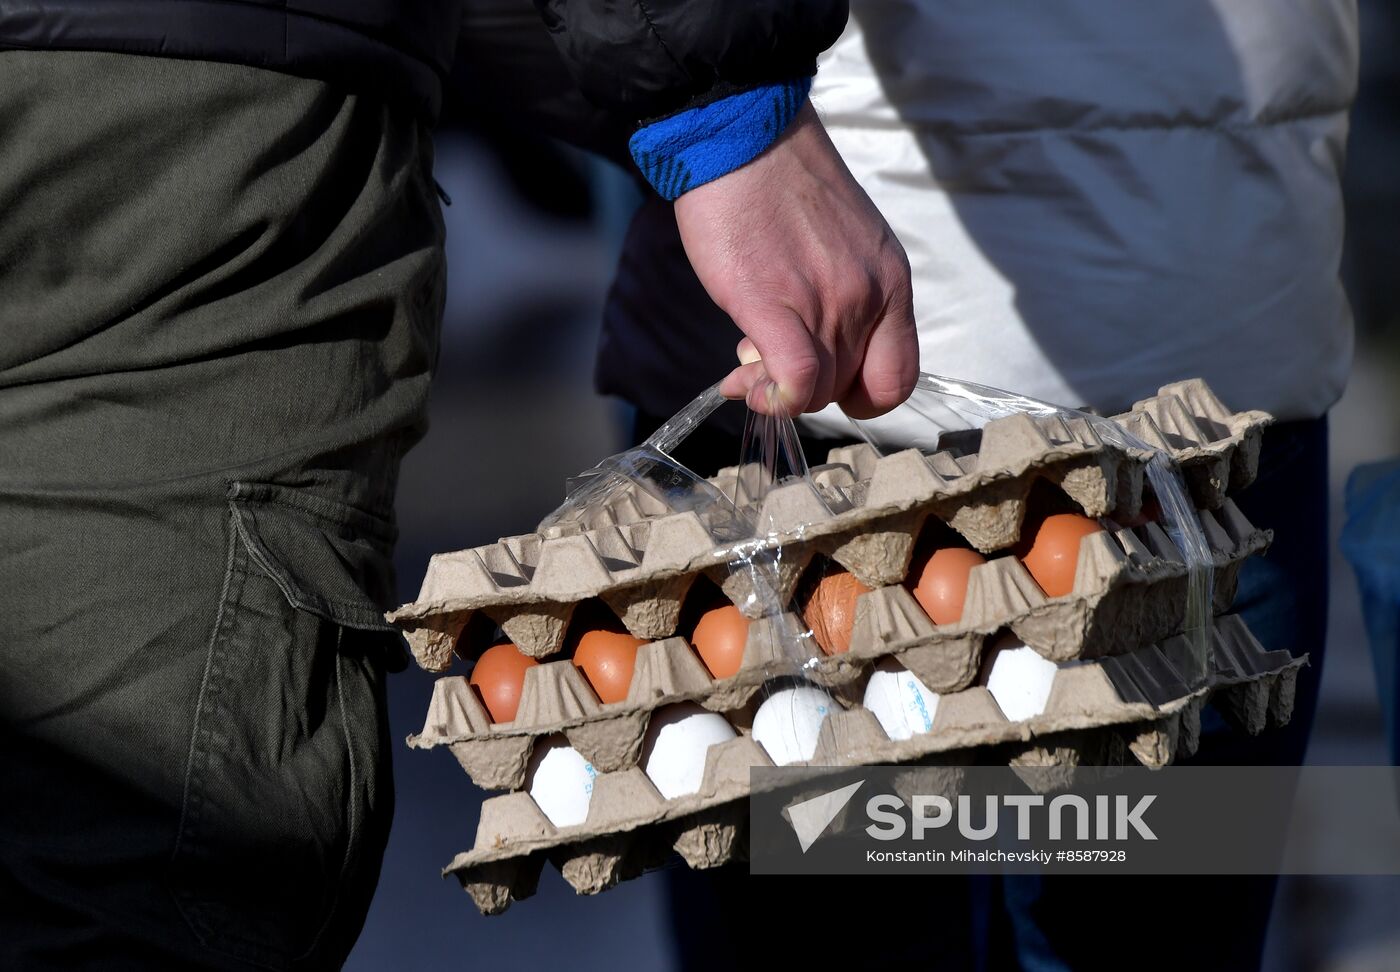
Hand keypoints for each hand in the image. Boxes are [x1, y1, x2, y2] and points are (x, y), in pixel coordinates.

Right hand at [673, 102, 916, 417]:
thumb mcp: (843, 243)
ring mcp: (827, 304)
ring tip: (744, 357)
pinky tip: (747, 385)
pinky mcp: (774, 306)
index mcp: (891, 282)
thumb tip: (797, 351)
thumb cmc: (781, 187)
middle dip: (805, 389)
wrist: (744, 138)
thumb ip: (837, 297)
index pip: (898, 379)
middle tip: (764, 359)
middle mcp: (868, 298)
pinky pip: (796, 382)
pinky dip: (775, 397)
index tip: (822, 378)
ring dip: (775, 389)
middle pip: (848, 388)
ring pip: (817, 392)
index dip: (857, 393)